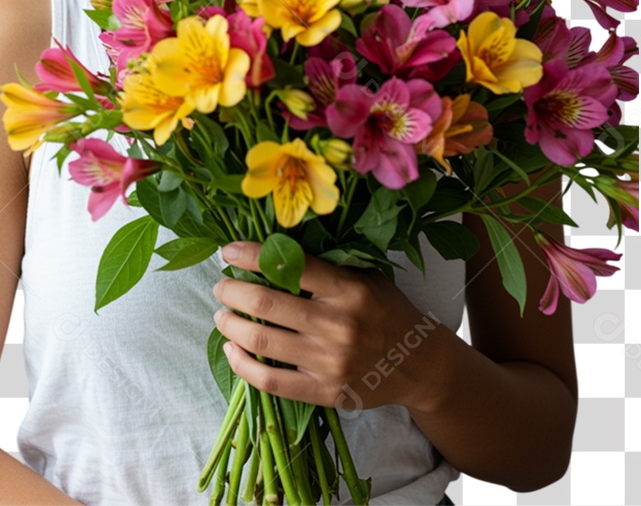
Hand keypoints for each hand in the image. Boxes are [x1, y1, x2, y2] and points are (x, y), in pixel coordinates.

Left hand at [211, 240, 432, 411]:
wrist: (419, 364)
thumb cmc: (385, 311)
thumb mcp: (365, 276)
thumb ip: (325, 264)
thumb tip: (271, 248)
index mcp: (349, 289)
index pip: (290, 265)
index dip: (251, 256)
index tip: (228, 251)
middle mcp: (339, 325)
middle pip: (266, 305)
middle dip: (232, 291)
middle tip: (221, 285)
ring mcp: (331, 362)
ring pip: (263, 342)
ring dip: (231, 325)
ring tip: (221, 314)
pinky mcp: (325, 392)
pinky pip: (271, 382)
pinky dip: (243, 365)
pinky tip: (231, 349)